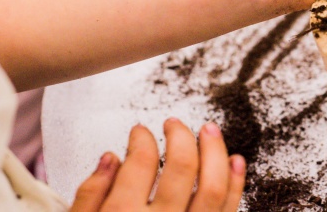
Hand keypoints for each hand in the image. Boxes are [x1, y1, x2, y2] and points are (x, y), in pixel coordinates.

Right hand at [70, 119, 245, 211]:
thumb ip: (89, 196)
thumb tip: (112, 157)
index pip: (139, 163)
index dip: (142, 139)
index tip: (140, 132)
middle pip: (181, 167)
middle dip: (180, 136)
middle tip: (174, 124)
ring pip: (213, 186)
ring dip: (215, 150)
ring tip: (209, 130)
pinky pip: (228, 211)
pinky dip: (236, 183)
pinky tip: (236, 161)